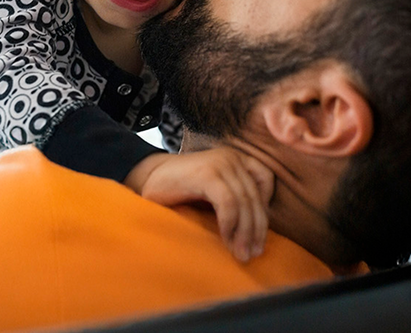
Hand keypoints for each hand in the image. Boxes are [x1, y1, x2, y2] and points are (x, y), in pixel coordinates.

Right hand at [126, 149, 274, 261]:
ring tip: (241, 254)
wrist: (145, 179)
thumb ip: (233, 201)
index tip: (257, 234)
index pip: (265, 181)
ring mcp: (220, 163)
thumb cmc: (180, 192)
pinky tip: (226, 239)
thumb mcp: (213, 193)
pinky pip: (228, 202)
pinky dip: (230, 224)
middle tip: (253, 254)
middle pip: (255, 197)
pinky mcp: (207, 173)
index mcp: (236, 159)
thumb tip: (256, 231)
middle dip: (257, 229)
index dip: (265, 208)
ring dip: (245, 232)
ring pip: (244, 202)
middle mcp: (231, 157)